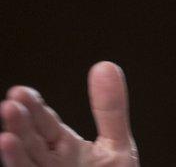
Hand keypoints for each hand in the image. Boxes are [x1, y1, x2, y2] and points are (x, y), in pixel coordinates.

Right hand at [1, 62, 138, 166]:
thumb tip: (105, 65)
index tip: (21, 92)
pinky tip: (11, 153)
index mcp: (62, 147)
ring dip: (14, 154)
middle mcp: (47, 164)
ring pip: (25, 166)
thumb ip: (110, 110)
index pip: (45, 124)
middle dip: (20, 126)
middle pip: (31, 143)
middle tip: (11, 106)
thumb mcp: (116, 147)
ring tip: (6, 139)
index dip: (34, 109)